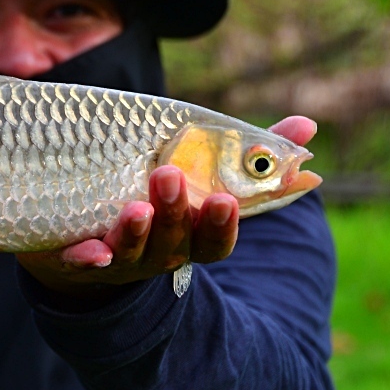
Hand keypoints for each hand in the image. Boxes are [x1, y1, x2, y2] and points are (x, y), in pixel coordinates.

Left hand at [17, 116, 317, 297]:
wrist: (93, 234)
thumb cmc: (162, 197)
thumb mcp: (206, 174)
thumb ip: (253, 150)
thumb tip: (309, 126)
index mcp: (193, 232)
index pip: (215, 236)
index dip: (221, 223)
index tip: (224, 198)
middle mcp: (161, 250)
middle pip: (175, 241)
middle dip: (176, 213)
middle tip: (170, 175)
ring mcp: (122, 257)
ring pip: (133, 251)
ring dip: (136, 231)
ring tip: (137, 206)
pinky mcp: (80, 255)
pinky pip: (82, 263)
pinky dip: (88, 259)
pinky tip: (91, 252)